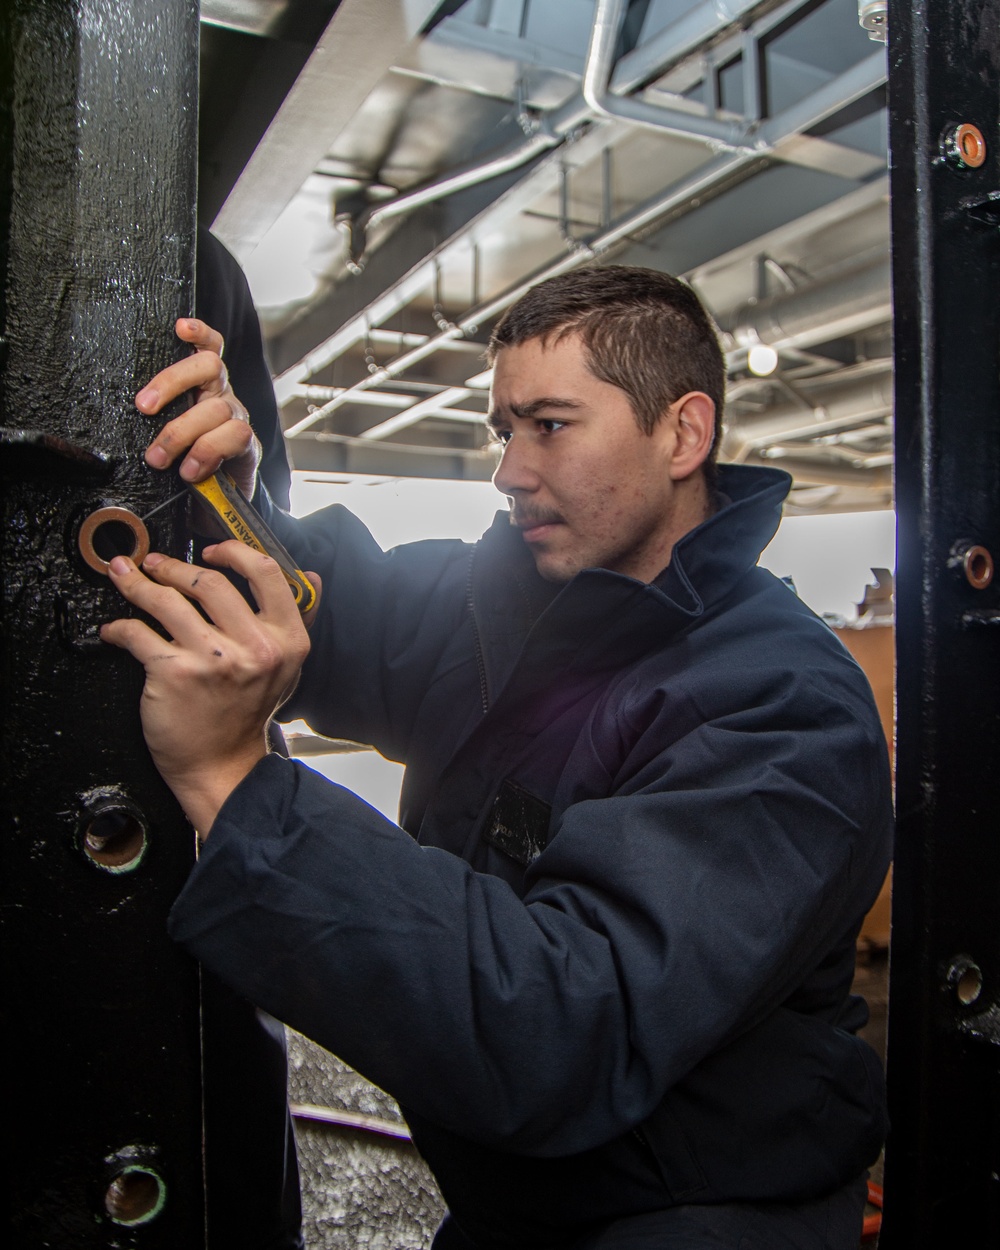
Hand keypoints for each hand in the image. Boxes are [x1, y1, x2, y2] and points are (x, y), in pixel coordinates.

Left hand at [100, 540, 314, 834]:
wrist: (222, 766)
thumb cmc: (247, 715)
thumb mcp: (287, 667)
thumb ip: (295, 620)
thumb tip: (309, 575)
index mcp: (286, 639)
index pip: (266, 573)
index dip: (235, 551)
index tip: (212, 550)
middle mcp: (255, 647)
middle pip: (210, 582)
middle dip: (173, 567)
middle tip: (156, 565)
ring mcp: (215, 659)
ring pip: (167, 600)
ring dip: (137, 584)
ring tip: (126, 579)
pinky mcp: (176, 673)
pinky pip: (138, 633)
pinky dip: (119, 628)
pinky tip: (116, 630)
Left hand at [137, 318, 259, 497]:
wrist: (216, 509)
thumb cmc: (184, 468)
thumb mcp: (164, 438)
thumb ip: (156, 421)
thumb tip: (124, 417)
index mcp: (201, 387)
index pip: (208, 348)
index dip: (199, 333)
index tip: (179, 327)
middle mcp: (222, 396)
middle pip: (209, 366)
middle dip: (173, 381)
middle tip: (144, 407)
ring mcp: (236, 419)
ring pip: (215, 406)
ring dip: (181, 432)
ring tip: (159, 458)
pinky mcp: (247, 446)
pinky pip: (234, 434)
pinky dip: (207, 451)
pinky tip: (191, 470)